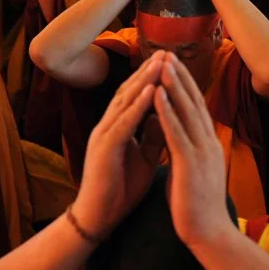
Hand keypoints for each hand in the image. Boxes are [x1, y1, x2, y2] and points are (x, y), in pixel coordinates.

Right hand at [71, 52, 164, 237]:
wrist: (98, 218)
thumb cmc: (119, 189)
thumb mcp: (143, 158)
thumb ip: (152, 136)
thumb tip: (165, 116)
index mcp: (117, 128)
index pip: (135, 96)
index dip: (151, 79)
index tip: (170, 62)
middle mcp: (108, 126)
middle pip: (129, 91)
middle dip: (148, 71)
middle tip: (166, 51)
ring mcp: (104, 135)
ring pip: (125, 101)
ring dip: (144, 81)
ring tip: (160, 63)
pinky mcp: (104, 148)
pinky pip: (123, 123)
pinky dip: (137, 106)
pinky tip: (150, 92)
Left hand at [154, 52, 229, 247]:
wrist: (209, 234)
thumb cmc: (199, 207)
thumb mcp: (196, 172)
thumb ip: (190, 153)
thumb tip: (185, 142)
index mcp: (209, 144)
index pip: (197, 107)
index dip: (185, 84)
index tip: (173, 65)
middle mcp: (208, 142)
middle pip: (193, 101)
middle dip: (179, 76)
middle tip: (166, 52)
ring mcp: (201, 151)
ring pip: (185, 111)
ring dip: (172, 85)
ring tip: (160, 63)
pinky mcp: (190, 163)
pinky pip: (175, 131)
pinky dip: (165, 109)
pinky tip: (155, 93)